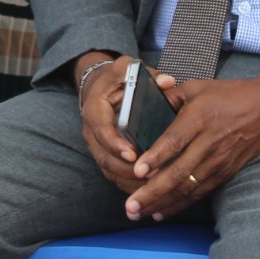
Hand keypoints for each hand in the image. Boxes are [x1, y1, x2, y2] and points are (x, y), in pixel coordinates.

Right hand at [74, 53, 152, 195]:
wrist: (98, 86)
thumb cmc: (115, 78)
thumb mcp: (127, 69)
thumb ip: (148, 75)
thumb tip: (169, 82)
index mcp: (95, 108)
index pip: (102, 130)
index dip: (116, 145)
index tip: (133, 155)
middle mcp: (91, 130)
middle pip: (104, 156)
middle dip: (126, 170)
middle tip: (149, 176)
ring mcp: (96, 145)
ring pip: (108, 169)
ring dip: (128, 180)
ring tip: (151, 186)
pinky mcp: (103, 154)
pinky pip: (113, 174)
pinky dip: (128, 183)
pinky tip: (147, 190)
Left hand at [125, 76, 259, 221]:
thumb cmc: (230, 95)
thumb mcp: (198, 87)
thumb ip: (170, 96)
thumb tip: (144, 105)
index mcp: (199, 118)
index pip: (175, 141)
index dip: (156, 157)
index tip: (137, 171)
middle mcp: (208, 143)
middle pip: (178, 172)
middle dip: (152, 192)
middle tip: (130, 205)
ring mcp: (217, 161)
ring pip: (187, 188)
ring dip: (162, 203)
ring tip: (139, 213)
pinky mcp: (224, 173)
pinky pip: (199, 193)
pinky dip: (179, 205)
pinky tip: (161, 212)